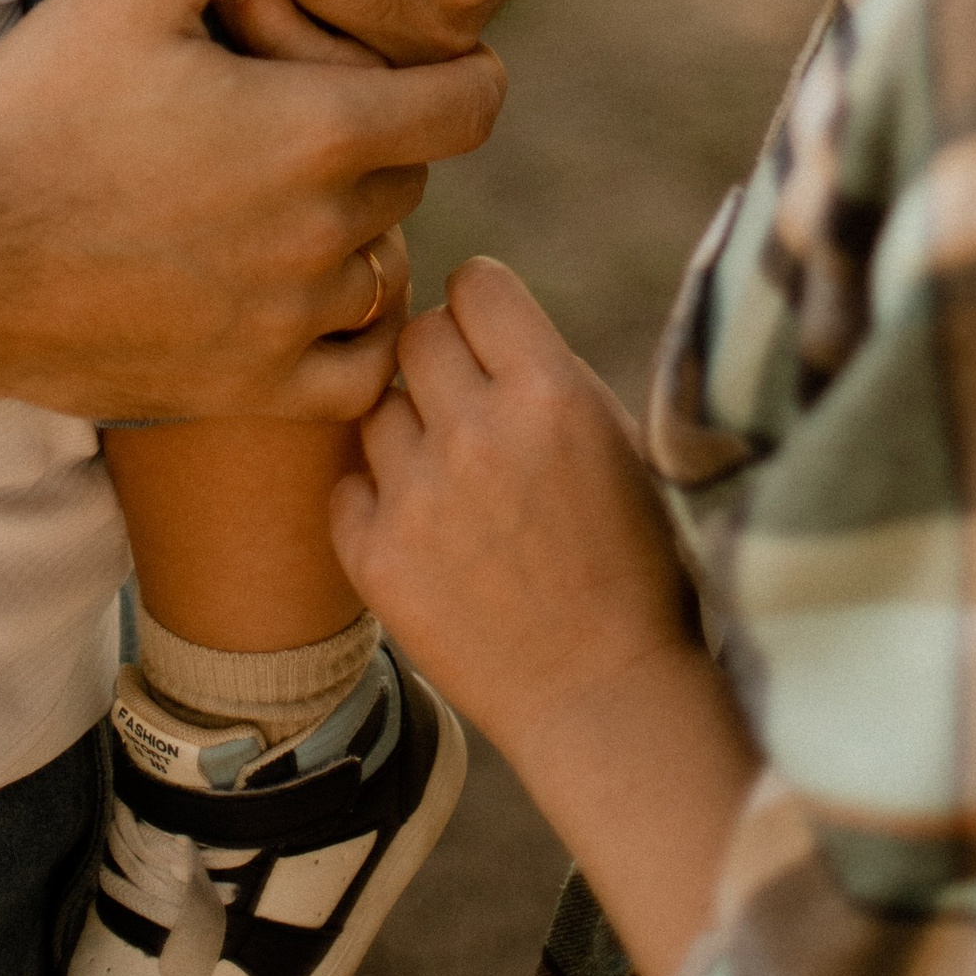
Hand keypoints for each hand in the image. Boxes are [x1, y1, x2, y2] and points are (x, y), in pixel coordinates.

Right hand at [0, 0, 501, 422]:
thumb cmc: (37, 113)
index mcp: (318, 132)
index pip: (471, 103)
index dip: (466, 73)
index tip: (438, 59)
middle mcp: (325, 235)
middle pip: (417, 176)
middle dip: (387, 138)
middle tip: (318, 106)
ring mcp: (291, 322)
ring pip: (383, 265)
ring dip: (358, 229)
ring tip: (286, 190)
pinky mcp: (251, 390)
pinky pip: (356, 369)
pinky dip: (346, 331)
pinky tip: (295, 288)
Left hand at [333, 260, 752, 975]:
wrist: (604, 695)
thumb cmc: (629, 561)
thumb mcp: (615, 441)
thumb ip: (542, 369)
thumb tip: (475, 312)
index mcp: (549, 392)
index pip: (475, 280)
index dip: (483, 307)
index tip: (492, 338)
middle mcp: (477, 433)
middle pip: (418, 334)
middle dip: (443, 362)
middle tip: (471, 412)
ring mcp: (418, 497)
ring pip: (378, 407)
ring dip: (410, 432)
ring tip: (457, 485)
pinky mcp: (377, 557)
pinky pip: (346, 484)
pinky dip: (377, 501)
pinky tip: (426, 531)